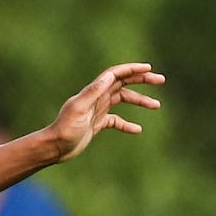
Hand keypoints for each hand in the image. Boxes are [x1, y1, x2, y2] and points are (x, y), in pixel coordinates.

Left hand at [43, 63, 162, 162]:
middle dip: (142, 80)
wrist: (54, 147)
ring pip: (123, 100)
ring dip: (140, 100)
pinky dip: (127, 124)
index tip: (149, 69)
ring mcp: (97, 110)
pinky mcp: (97, 123)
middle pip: (123, 83)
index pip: (115, 74)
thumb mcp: (79, 108)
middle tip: (161, 80)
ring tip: (157, 105)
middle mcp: (96, 98)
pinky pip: (117, 121)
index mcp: (93, 92)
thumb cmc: (65, 128)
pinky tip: (138, 129)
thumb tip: (110, 76)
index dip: (132, 69)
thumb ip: (93, 92)